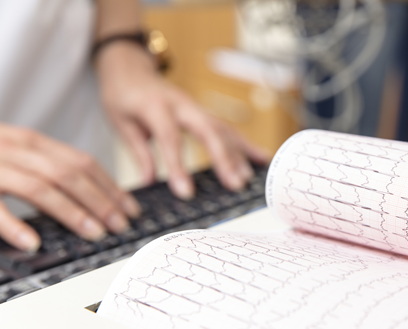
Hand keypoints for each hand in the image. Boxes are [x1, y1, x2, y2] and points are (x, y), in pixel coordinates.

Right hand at [0, 123, 139, 250]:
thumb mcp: (14, 154)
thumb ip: (45, 169)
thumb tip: (86, 198)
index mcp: (31, 142)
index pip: (81, 162)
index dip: (111, 186)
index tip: (131, 209)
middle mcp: (15, 150)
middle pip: (69, 175)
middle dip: (101, 201)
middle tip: (120, 225)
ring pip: (40, 188)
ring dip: (72, 213)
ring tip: (94, 234)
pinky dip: (15, 226)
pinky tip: (33, 243)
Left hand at [95, 42, 268, 197]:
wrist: (130, 66)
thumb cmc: (122, 95)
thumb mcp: (120, 123)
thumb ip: (138, 153)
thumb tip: (149, 184)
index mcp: (155, 106)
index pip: (170, 138)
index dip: (178, 166)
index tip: (186, 193)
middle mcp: (181, 104)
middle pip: (207, 130)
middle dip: (223, 158)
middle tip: (235, 184)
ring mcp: (196, 106)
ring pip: (222, 128)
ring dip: (238, 153)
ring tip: (249, 178)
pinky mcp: (203, 111)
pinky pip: (227, 127)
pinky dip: (244, 143)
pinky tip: (260, 157)